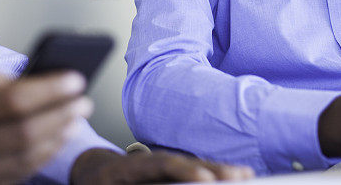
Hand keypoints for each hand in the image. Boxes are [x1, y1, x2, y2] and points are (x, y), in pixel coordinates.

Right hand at [0, 61, 92, 183]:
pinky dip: (42, 157)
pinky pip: (15, 176)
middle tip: (84, 99)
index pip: (10, 102)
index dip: (49, 90)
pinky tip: (56, 139)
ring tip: (76, 117)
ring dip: (58, 137)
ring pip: (24, 159)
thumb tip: (20, 80)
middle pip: (23, 133)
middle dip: (61, 113)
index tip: (74, 78)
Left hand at [70, 148, 253, 183]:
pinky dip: (215, 172)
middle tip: (240, 175)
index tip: (205, 180)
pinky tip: (235, 175)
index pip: (162, 166)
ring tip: (246, 175)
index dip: (186, 171)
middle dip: (214, 169)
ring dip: (221, 170)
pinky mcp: (171, 171)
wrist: (94, 170)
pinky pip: (195, 170)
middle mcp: (152, 160)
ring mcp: (163, 163)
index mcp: (132, 166)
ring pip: (195, 165)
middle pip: (186, 163)